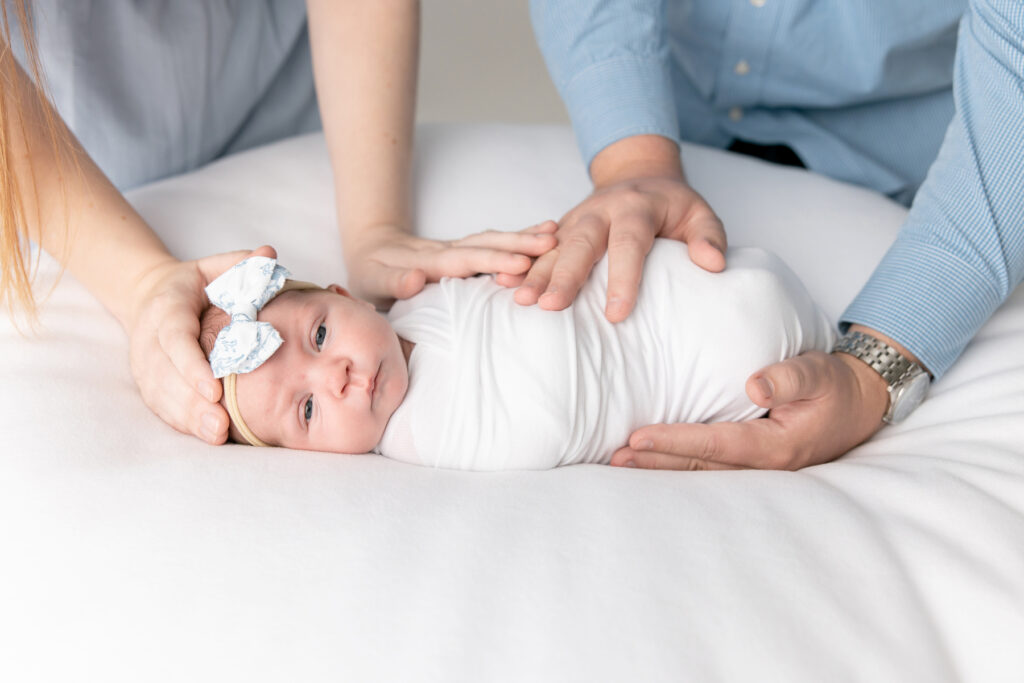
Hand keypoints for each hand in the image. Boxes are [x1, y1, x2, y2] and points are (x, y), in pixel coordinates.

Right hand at [127, 245, 276, 444]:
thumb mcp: (217, 266)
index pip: (175, 340)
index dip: (191, 366)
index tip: (215, 388)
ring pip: (162, 395)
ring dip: (188, 417)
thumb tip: (269, 254)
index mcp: (167, 309)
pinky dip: (183, 422)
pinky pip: (162, 406)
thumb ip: (242, 263)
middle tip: (221, 423)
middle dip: (192, 402)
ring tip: (217, 434)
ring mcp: (145, 364)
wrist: (150, 295)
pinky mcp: (149, 382)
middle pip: (166, 375)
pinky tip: (207, 435)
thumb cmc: (197, 283)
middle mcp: (149, 339)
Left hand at [344, 222, 556, 306]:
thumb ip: (394, 283)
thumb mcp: (372, 282)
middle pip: (486, 244)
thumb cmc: (371, 275)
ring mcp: (458, 248)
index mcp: (428, 261)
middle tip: (551, 244)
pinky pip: (495, 242)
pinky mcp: (465, 250)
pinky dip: (520, 236)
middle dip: (518, 244)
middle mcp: (447, 251)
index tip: (519, 265)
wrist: (371, 250)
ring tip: (555, 235)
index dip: (491, 262)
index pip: (463, 262)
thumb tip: (416, 279)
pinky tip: (546, 233)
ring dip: (523, 237)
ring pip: (494, 239)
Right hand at [513, 137, 726, 322]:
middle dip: (563, 275)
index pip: (628, 243)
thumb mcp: (700, 213)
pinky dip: (522, 265)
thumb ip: (709, 237)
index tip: (617, 313)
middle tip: (549, 306)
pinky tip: (504, 284)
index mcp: (636, 207)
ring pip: (552, 247)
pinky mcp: (561, 229)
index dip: (623, 278)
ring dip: (534, 273)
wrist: (638, 174)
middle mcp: (600, 211)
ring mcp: (576, 219)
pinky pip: (537, 248)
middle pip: (579, 243)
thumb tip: (713, 265)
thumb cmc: (672, 206)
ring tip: (520, 300)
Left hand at [609, 349, 890, 470]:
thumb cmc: (834, 386)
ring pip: (700, 472)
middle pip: (699, 467)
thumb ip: (789, 377)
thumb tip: (755, 385)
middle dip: (656, 462)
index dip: (676, 442)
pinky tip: (649, 461)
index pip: (715, 445)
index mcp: (777, 446)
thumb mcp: (818, 372)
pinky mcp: (750, 463)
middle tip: (614, 457)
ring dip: (660, 468)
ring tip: (620, 462)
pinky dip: (676, 466)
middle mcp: (763, 466)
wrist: (857, 406)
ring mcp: (756, 470)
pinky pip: (708, 468)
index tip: (638, 436)